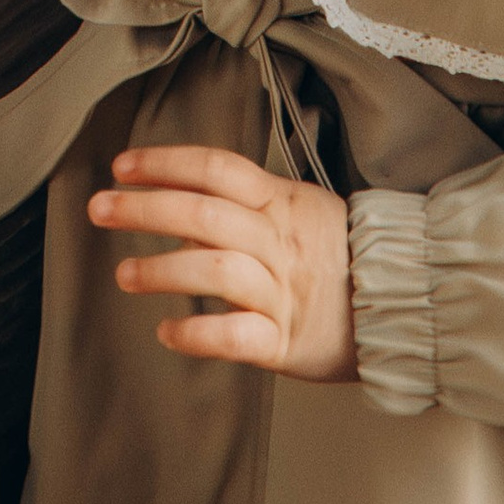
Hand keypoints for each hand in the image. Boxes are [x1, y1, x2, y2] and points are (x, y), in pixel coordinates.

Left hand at [90, 145, 356, 380]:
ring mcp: (283, 291)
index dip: (166, 162)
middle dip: (144, 208)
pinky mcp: (286, 341)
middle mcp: (278, 241)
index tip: (122, 166)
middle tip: (100, 209)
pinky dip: (198, 332)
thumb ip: (246, 206)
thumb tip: (180, 207)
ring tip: (125, 275)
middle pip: (204, 213)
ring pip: (215, 269)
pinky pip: (236, 335)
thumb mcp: (299, 211)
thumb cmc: (340, 256)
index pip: (216, 168)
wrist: (404, 305)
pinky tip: (167, 331)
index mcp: (281, 201)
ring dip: (162, 269)